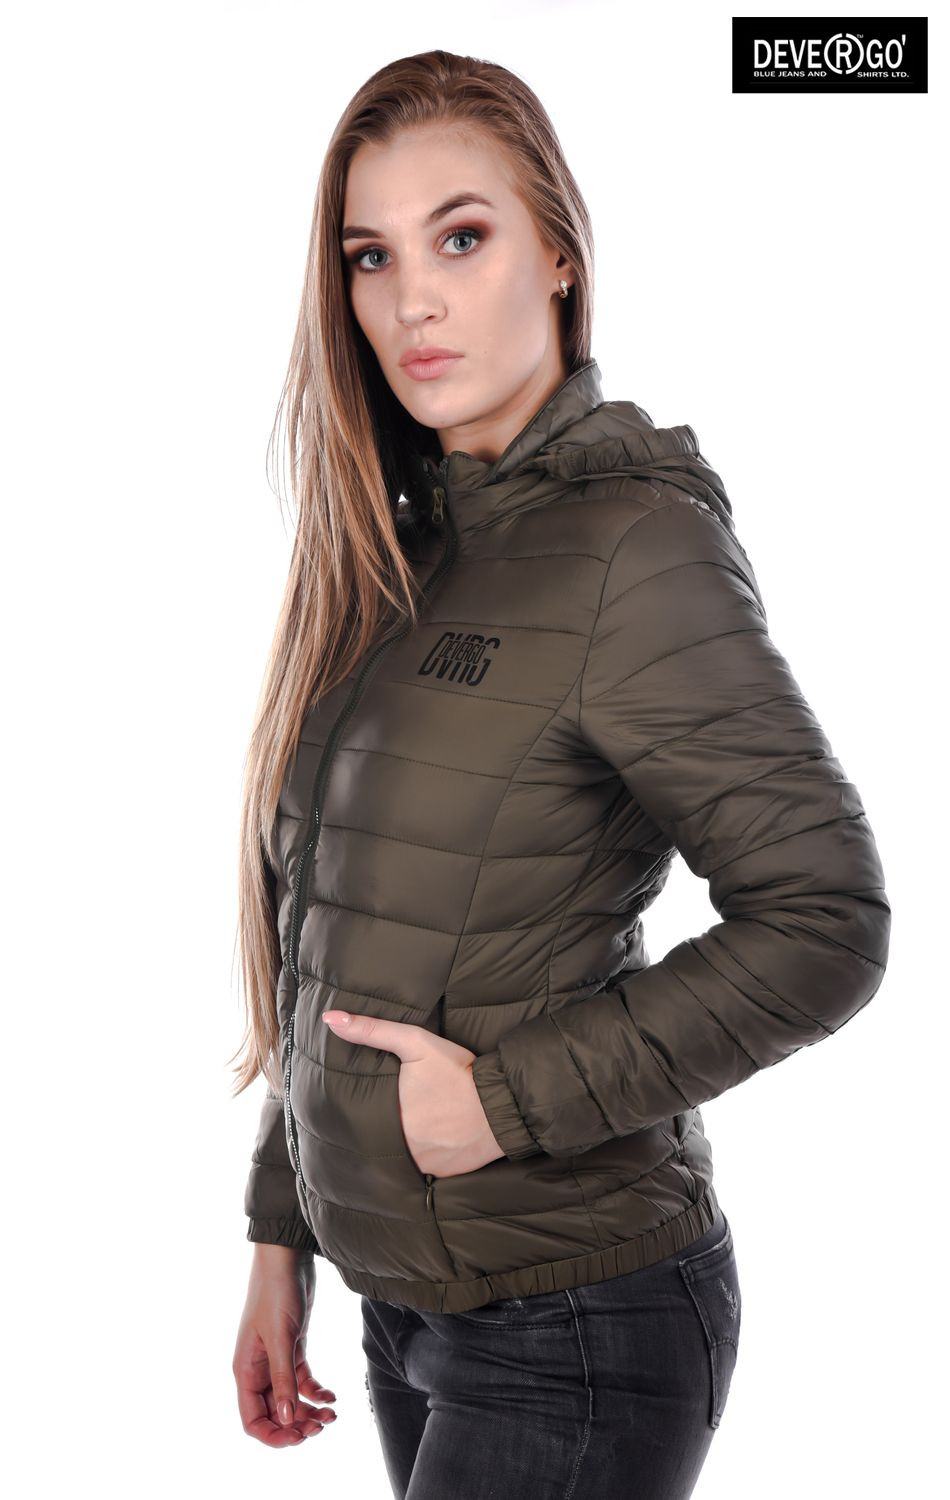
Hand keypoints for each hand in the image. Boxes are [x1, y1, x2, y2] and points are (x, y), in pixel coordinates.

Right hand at [233, 1245, 337, 1445]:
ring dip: (308, 1412)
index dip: (274, 1435)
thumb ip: (283, 1379)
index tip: (299, 1436)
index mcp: (246, 1371)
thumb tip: (286, 1418)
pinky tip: (332, 1397)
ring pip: (289, 1400)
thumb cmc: (276, 1292)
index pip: (253, 1420)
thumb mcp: (281, 1337)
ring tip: (331, 1415)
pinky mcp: (293, 1348)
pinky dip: (316, 1393)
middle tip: (321, 1426)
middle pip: (273, 1414)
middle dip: (296, 1425)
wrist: (287, 1258)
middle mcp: (258, 1369)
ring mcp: (276, 1360)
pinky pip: (302, 1382)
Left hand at [321, 1009, 505, 1176]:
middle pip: (382, 1138)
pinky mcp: (443, 1173)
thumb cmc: (458, 1072)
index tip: (370, 1100)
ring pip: (402, 1155)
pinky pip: (425, 1165)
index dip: (364, 1108)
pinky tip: (434, 1136)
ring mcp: (424, 1165)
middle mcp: (403, 1149)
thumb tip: (330, 1019)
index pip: (361, 1120)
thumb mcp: (415, 1042)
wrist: (504, 1104)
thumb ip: (372, 1030)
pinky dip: (426, 1153)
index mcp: (389, 1121)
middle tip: (399, 1106)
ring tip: (415, 1121)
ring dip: (405, 1141)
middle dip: (385, 1124)